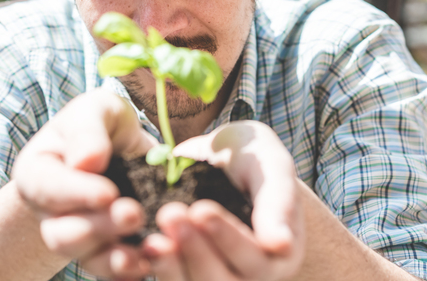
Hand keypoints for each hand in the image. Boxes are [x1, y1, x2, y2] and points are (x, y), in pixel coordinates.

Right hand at [12, 89, 156, 278]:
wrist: (120, 151)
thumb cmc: (101, 126)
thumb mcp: (94, 110)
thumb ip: (87, 130)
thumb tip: (88, 161)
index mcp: (39, 172)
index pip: (47, 188)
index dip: (77, 194)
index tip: (108, 192)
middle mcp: (51, 212)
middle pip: (63, 233)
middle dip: (99, 228)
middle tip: (133, 214)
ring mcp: (77, 237)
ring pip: (86, 257)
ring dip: (115, 257)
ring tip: (146, 248)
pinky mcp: (106, 252)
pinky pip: (111, 270)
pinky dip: (131, 271)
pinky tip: (152, 261)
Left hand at [142, 121, 304, 280]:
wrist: (220, 162)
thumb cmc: (252, 158)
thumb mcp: (270, 165)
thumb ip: (278, 200)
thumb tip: (281, 244)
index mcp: (281, 252)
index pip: (257, 259)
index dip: (228, 238)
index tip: (201, 209)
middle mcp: (254, 275)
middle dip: (196, 250)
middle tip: (171, 215)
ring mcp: (223, 278)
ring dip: (174, 267)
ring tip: (153, 241)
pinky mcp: (191, 275)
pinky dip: (161, 270)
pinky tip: (145, 249)